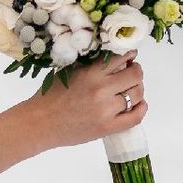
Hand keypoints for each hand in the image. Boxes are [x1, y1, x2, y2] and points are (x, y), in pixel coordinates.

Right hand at [21, 50, 147, 150]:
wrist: (41, 122)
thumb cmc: (51, 95)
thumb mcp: (70, 72)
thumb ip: (92, 66)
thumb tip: (115, 59)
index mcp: (91, 73)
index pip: (121, 58)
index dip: (129, 55)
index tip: (130, 56)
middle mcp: (102, 90)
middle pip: (134, 75)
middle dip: (135, 71)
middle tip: (132, 71)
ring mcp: (107, 110)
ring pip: (137, 94)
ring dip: (138, 88)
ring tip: (132, 88)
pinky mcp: (108, 127)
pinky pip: (135, 117)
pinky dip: (142, 108)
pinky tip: (139, 104)